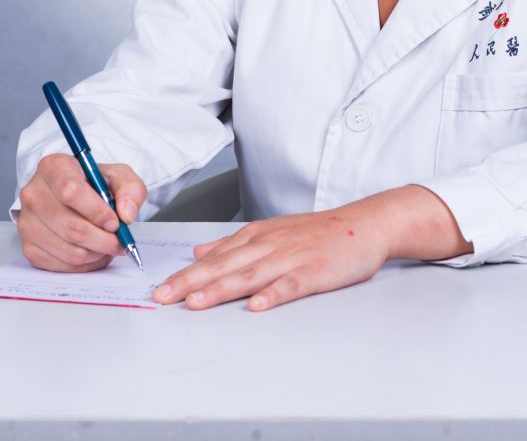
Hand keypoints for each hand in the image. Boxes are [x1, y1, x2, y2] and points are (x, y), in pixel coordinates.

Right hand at [17, 153, 146, 272]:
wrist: (76, 196)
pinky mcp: (29, 246)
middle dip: (103, 239)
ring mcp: (28, 222)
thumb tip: (126, 214)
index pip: (71, 191)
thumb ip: (130, 189)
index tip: (115, 222)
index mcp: (54, 167)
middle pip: (71, 226)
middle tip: (119, 241)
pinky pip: (61, 264)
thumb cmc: (95, 184)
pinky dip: (84, 263)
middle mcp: (34, 194)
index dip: (97, 211)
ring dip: (96, 253)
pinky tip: (93, 251)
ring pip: (68, 249)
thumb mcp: (119, 175)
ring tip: (108, 245)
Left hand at [152, 198, 391, 311]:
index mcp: (258, 236)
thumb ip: (235, 243)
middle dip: (191, 283)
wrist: (364, 224)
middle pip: (225, 266)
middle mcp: (270, 245)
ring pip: (250, 275)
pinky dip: (273, 294)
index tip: (160, 290)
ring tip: (196, 302)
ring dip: (222, 289)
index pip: (215, 258)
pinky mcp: (315, 271)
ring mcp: (293, 257)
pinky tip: (257, 306)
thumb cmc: (319, 231)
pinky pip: (291, 284)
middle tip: (164, 298)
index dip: (186, 275)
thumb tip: (200, 252)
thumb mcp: (273, 230)